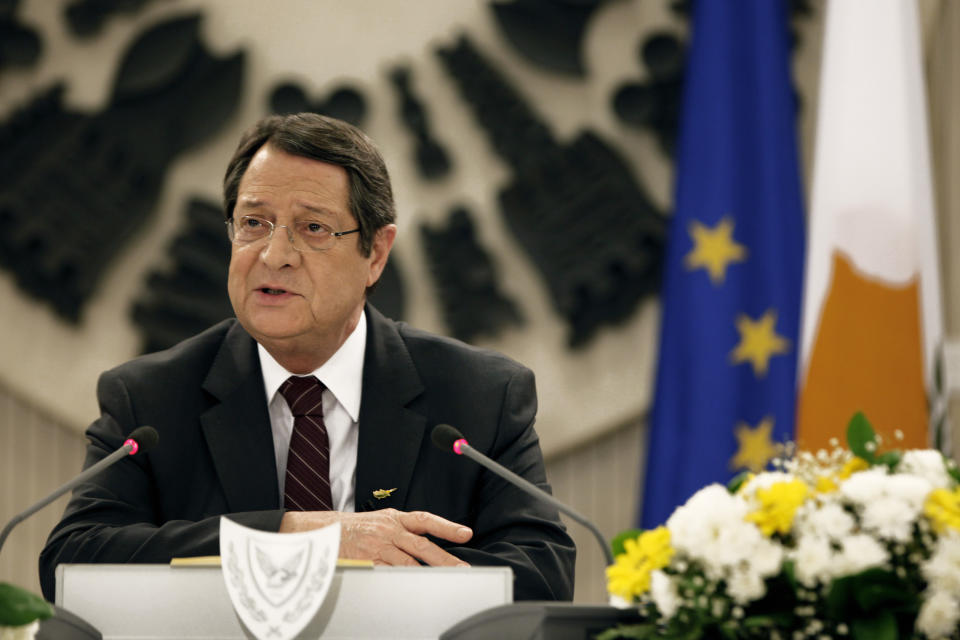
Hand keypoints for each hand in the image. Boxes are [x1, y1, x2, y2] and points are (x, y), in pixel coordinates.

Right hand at [279, 509, 472, 566]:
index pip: (426, 520)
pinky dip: (403, 582)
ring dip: (428, 573)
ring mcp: (378, 547)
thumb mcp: (380, 521)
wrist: (321, 531)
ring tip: (444, 582)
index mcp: (394, 518)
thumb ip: (403, 531)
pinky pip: (390, 574)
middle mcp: (389, 530)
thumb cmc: (354, 528)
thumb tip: (427, 546)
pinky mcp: (368, 562)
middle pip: (423, 546)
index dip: (447, 526)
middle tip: (464, 569)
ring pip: (409, 563)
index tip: (466, 533)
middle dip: (446, 558)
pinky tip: (415, 588)